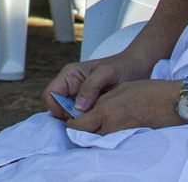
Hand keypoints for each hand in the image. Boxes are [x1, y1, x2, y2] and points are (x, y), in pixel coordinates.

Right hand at [42, 45, 156, 120]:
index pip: (49, 95)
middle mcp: (70, 86)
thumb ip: (90, 87)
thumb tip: (78, 107)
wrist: (138, 66)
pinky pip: (81, 116)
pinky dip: (87, 121)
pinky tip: (100, 120)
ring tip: (96, 120)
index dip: (55, 108)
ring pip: (68, 114)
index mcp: (69, 75)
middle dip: (68, 117)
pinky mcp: (90, 104)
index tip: (73, 117)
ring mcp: (79, 95)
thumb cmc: (123, 66)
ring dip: (79, 120)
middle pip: (57, 107)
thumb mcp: (106, 74)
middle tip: (87, 121)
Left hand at [68, 78, 183, 134]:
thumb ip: (100, 101)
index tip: (72, 120)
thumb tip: (86, 110)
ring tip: (98, 124)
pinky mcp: (132, 139)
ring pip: (100, 140)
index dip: (71, 123)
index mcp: (105, 111)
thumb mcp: (119, 89)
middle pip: (87, 136)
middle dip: (82, 131)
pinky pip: (114, 140)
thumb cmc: (147, 91)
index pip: (77, 126)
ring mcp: (122, 135)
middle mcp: (111, 126)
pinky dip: (109, 136)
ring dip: (95, 134)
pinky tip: (113, 128)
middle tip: (83, 123)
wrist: (173, 102)